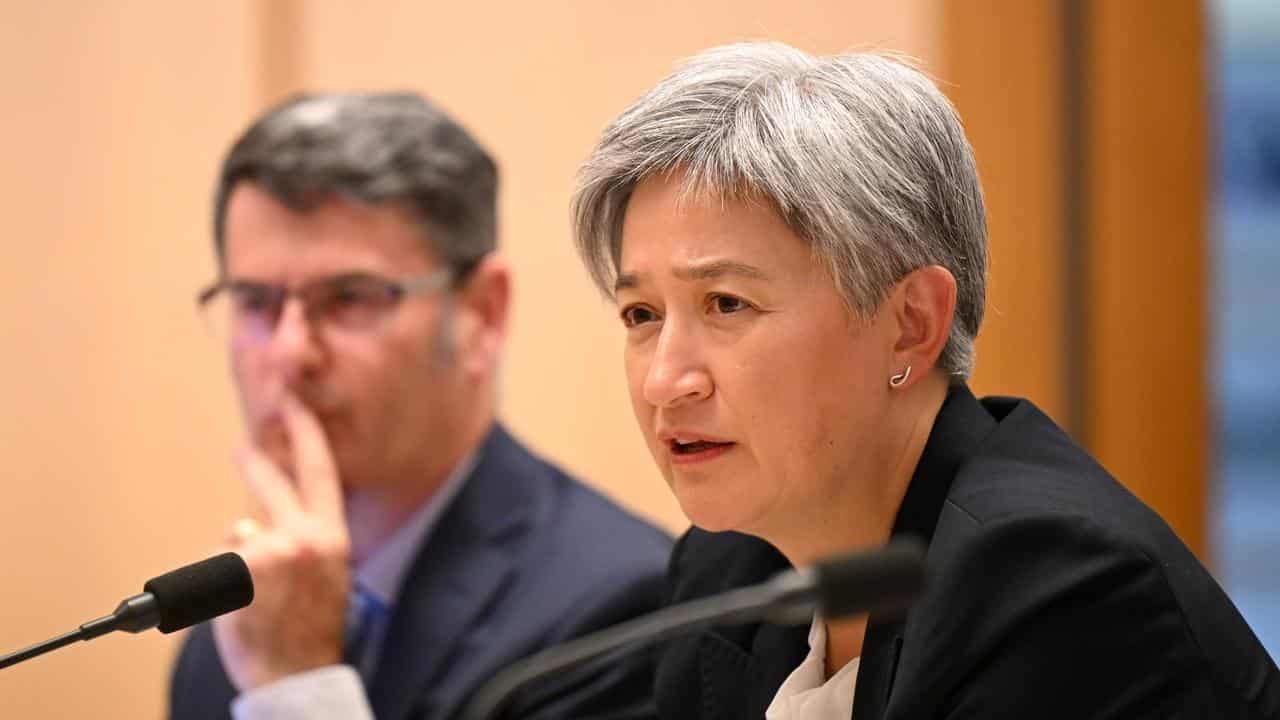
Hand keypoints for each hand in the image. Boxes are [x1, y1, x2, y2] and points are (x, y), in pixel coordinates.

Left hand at [212, 392, 350, 690]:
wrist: (296, 674)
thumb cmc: (309, 630)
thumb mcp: (323, 574)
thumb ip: (300, 537)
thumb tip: (255, 518)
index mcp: (333, 537)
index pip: (320, 472)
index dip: (306, 433)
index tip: (294, 405)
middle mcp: (306, 537)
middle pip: (272, 484)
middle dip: (256, 464)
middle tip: (243, 448)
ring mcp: (271, 552)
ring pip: (242, 534)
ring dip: (240, 559)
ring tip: (254, 597)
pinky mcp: (239, 569)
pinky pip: (223, 560)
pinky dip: (222, 579)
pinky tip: (239, 605)